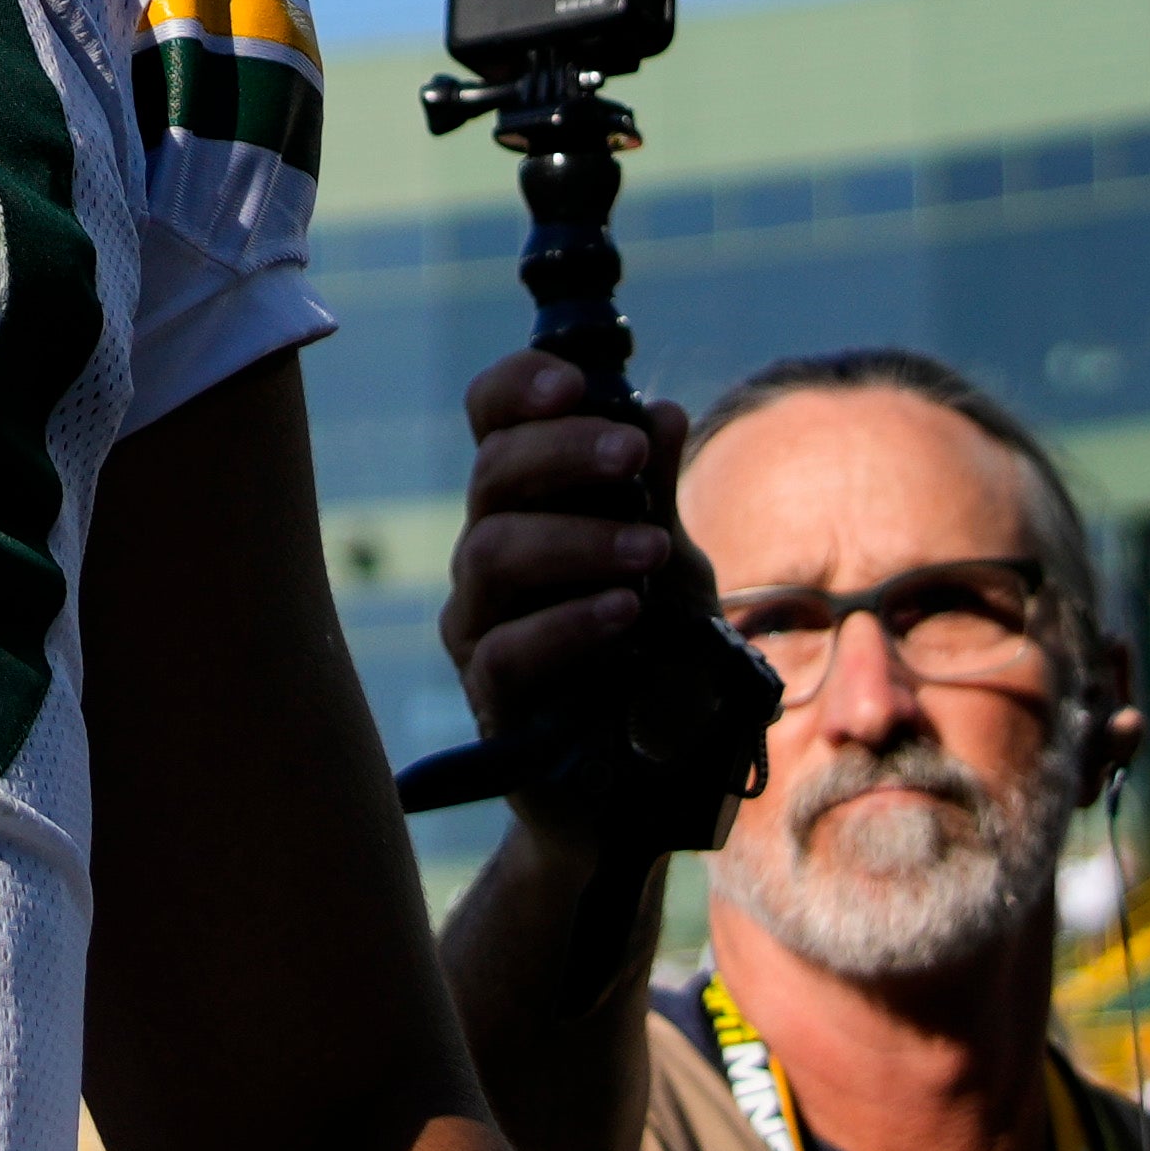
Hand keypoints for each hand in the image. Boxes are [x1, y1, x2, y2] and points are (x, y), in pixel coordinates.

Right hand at [436, 349, 706, 734]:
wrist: (650, 767)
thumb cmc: (650, 649)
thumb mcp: (669, 562)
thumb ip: (655, 495)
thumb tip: (658, 412)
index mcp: (526, 499)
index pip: (492, 420)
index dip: (519, 387)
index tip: (576, 383)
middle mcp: (487, 547)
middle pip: (491, 473)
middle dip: (563, 453)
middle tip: (632, 457)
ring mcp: (480, 619)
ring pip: (491, 551)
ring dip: (577, 539)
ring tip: (651, 551)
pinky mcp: (490, 691)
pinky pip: (507, 648)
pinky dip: (569, 623)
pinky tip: (625, 614)